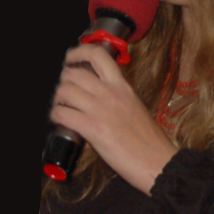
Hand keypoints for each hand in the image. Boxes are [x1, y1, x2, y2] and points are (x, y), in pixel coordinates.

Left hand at [50, 42, 176, 192]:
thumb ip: (116, 98)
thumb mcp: (135, 109)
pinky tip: (60, 120)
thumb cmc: (149, 141)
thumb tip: (95, 96)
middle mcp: (111, 94)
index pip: (99, 56)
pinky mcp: (92, 128)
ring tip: (61, 106)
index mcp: (123, 88)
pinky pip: (61, 113)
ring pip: (63, 91)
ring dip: (56, 99)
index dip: (78, 52)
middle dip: (62, 81)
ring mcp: (101, 110)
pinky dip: (55, 115)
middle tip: (63, 91)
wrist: (158, 162)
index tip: (70, 58)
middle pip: (73, 73)